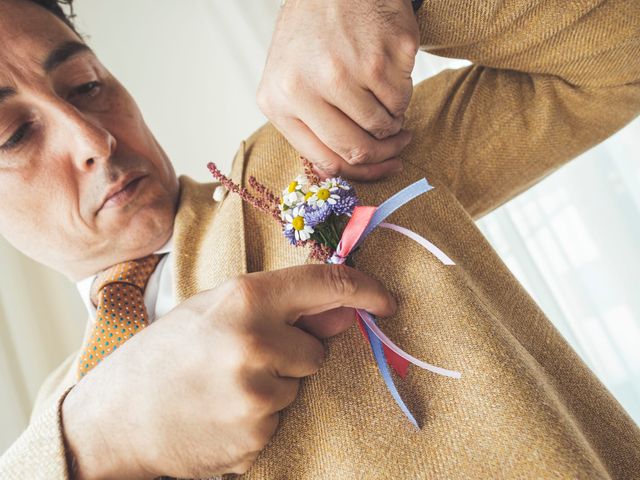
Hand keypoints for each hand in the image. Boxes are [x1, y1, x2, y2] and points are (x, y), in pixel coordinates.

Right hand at [61, 264, 395, 478]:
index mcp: (245, 298)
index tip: (386, 299)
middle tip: (246, 355)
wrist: (119, 416)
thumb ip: (280, 304)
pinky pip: (281, 418)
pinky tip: (224, 410)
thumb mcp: (216, 309)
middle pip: (317, 348)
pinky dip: (261, 414)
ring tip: (227, 385)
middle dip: (295, 352)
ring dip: (276, 385)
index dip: (364, 289)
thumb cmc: (167, 352)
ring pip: (299, 386)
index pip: (324, 284)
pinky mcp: (256, 434)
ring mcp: (256, 393)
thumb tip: (344, 309)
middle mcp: (256, 342)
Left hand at [257, 0, 418, 180]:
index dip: (360, 172)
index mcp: (278, 100)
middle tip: (399, 146)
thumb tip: (340, 170)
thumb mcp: (289, 80)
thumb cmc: (312, 35)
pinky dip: (402, 92)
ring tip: (387, 96)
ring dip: (393, 120)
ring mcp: (346, 71)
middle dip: (385, 154)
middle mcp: (308, 87)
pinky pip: (403, 97)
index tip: (381, 168)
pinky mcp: (382, 55)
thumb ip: (307, 125)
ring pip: (384, 125)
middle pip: (358, 148)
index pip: (327, 160)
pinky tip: (389, 70)